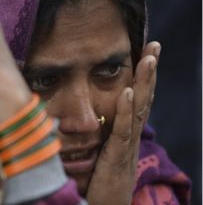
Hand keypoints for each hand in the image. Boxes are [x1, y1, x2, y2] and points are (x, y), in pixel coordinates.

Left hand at [86, 41, 159, 203]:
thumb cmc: (98, 184)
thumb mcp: (97, 153)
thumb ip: (92, 134)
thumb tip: (74, 114)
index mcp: (125, 134)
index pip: (136, 99)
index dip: (142, 77)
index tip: (145, 52)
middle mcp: (130, 136)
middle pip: (143, 98)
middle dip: (149, 72)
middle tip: (154, 45)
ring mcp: (126, 146)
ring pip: (138, 109)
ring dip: (143, 83)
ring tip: (148, 59)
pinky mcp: (117, 157)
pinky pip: (122, 131)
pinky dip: (125, 111)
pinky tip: (126, 91)